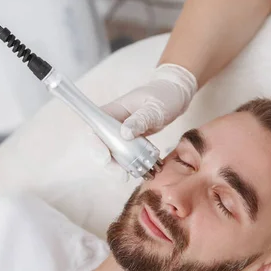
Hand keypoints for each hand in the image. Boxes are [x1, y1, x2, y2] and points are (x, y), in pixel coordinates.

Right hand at [89, 63, 197, 180]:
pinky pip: (124, 155)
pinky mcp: (130, 141)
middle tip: (122, 174)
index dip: (95, 143)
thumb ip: (141, 119)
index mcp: (114, 110)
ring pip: (111, 153)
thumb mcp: (155, 107)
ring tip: (132, 175)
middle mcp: (113, 123)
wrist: (175, 96)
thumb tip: (124, 133)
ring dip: (118, 167)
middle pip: (100, 144)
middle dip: (107, 162)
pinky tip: (138, 171)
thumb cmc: (164, 96)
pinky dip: (129, 165)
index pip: (95, 127)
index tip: (105, 156)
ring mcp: (121, 133)